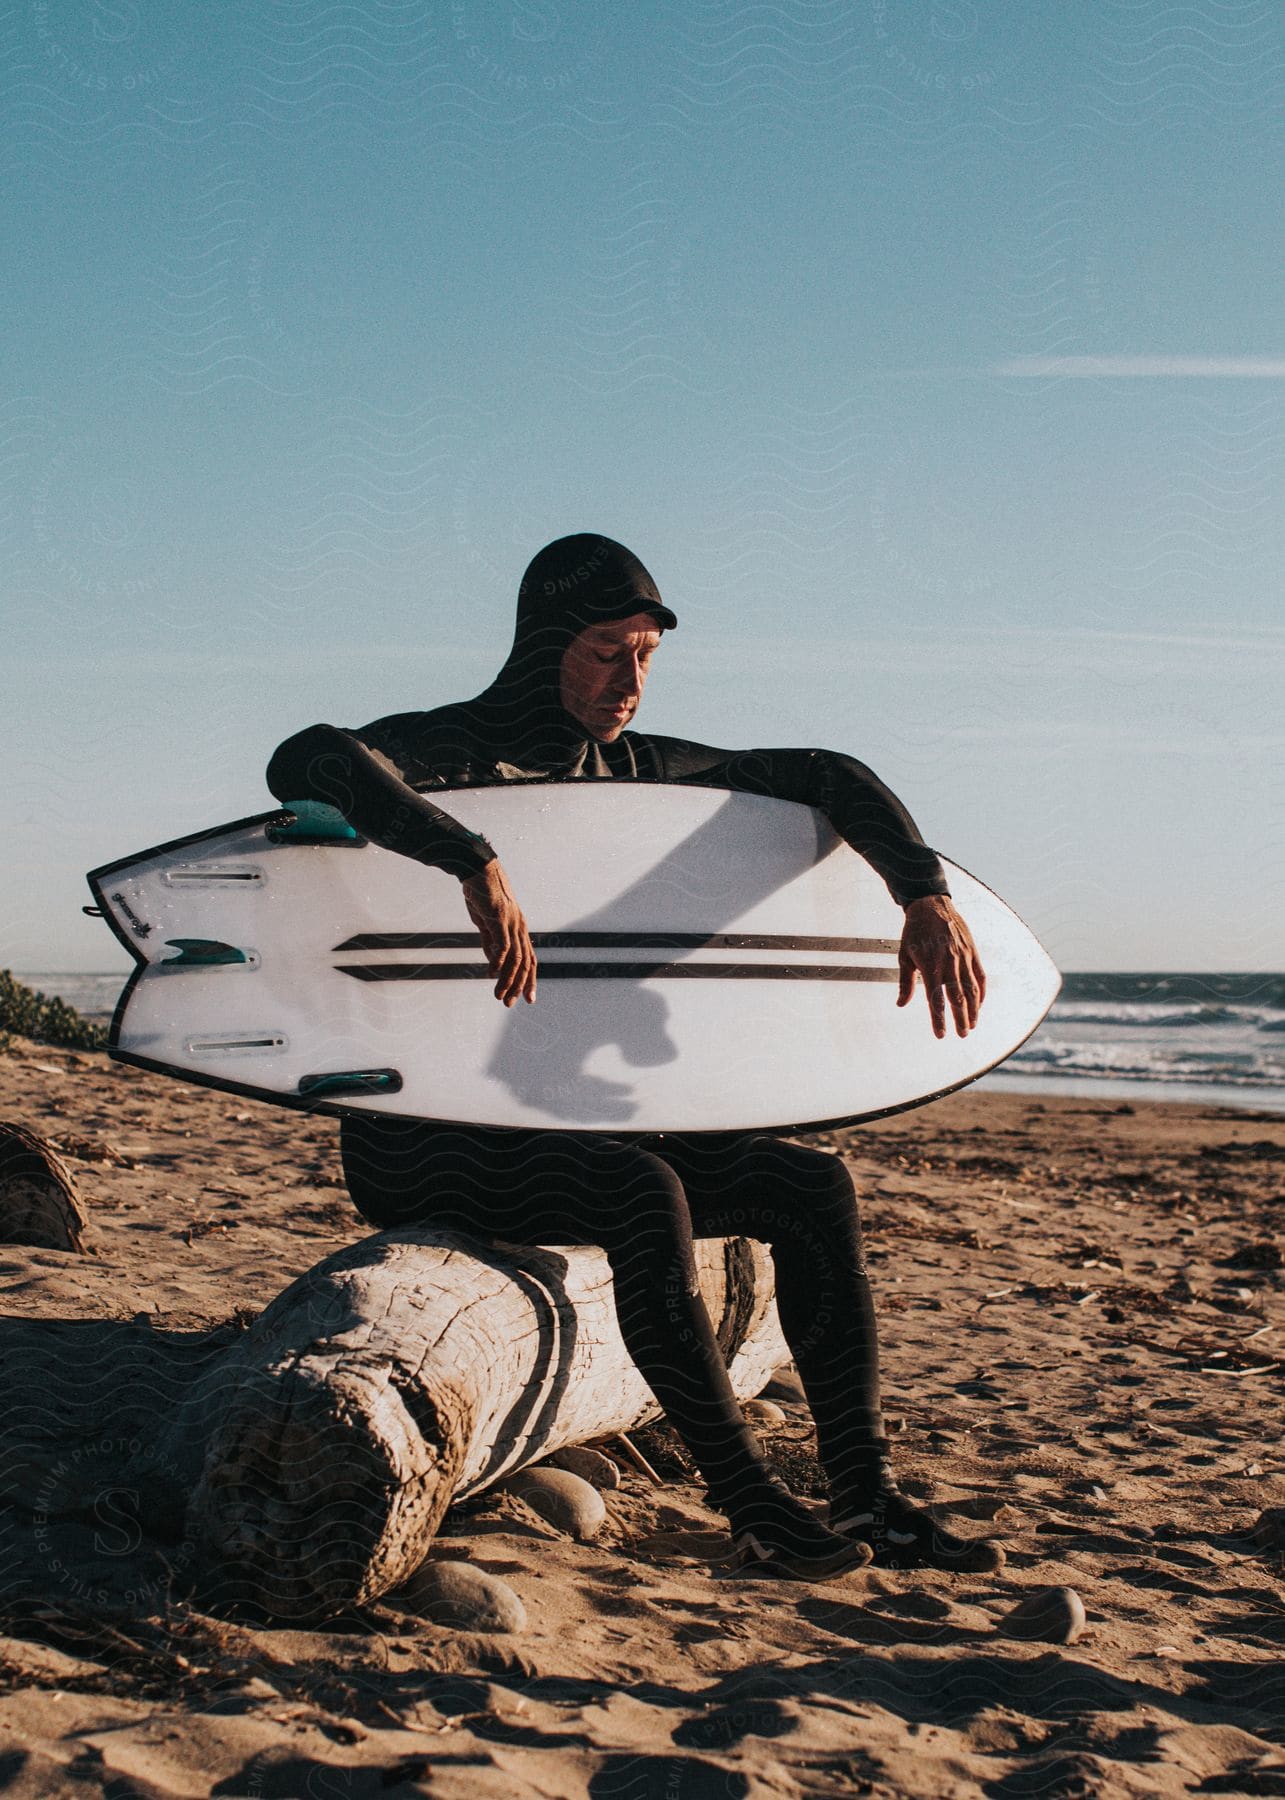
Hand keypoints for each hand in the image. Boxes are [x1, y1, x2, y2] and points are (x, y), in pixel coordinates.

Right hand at [461, 860, 536, 1006]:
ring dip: (507, 979)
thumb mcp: (486, 923)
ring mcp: (511, 923)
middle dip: (519, 986)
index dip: (530, 980)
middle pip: (526, 963)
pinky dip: (498, 962)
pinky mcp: (499, 918)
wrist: (477, 869)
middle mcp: (520, 927)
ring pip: (515, 958)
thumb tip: (493, 963)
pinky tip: (491, 974)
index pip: (530, 959)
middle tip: (509, 1004)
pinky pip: (503, 944)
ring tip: (499, 995)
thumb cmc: (482, 894)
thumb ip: (491, 942)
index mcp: (519, 929)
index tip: (528, 998)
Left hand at [897, 895, 985, 1038]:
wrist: (931, 904)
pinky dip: (981, 992)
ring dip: (973, 1009)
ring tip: (972, 1025)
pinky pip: (980, 975)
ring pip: (971, 989)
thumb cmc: (914, 932)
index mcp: (930, 965)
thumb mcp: (904, 956)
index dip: (938, 1019)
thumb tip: (901, 1004)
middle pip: (957, 998)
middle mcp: (949, 962)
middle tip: (962, 1035)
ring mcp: (963, 956)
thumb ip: (905, 983)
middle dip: (960, 1019)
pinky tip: (979, 1004)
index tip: (940, 1035)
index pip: (935, 1000)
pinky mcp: (972, 951)